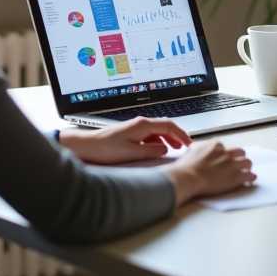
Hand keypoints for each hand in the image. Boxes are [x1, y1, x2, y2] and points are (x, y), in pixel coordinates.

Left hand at [59, 117, 191, 164]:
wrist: (87, 146)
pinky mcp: (131, 133)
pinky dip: (158, 141)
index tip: (189, 143)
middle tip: (186, 146)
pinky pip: (150, 135)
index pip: (169, 125)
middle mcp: (140, 123)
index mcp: (142, 125)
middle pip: (165, 126)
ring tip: (175, 149)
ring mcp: (135, 127)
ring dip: (168, 139)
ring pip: (158, 131)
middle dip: (177, 136)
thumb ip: (151, 151)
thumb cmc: (105, 148)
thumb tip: (165, 149)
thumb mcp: (132, 152)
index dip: (182, 134)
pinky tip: (158, 150)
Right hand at [163, 141, 254, 205]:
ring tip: (246, 172)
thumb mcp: (190, 151)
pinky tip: (249, 181)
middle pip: (240, 152)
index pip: (225, 147)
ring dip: (247, 167)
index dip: (225, 154)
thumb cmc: (185, 167)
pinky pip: (250, 176)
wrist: (188, 178)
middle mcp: (226, 152)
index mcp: (216, 145)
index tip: (223, 159)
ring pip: (247, 163)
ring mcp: (233, 164)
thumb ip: (197, 148)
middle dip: (239, 158)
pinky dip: (250, 178)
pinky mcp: (237, 177)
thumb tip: (195, 148)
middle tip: (238, 165)